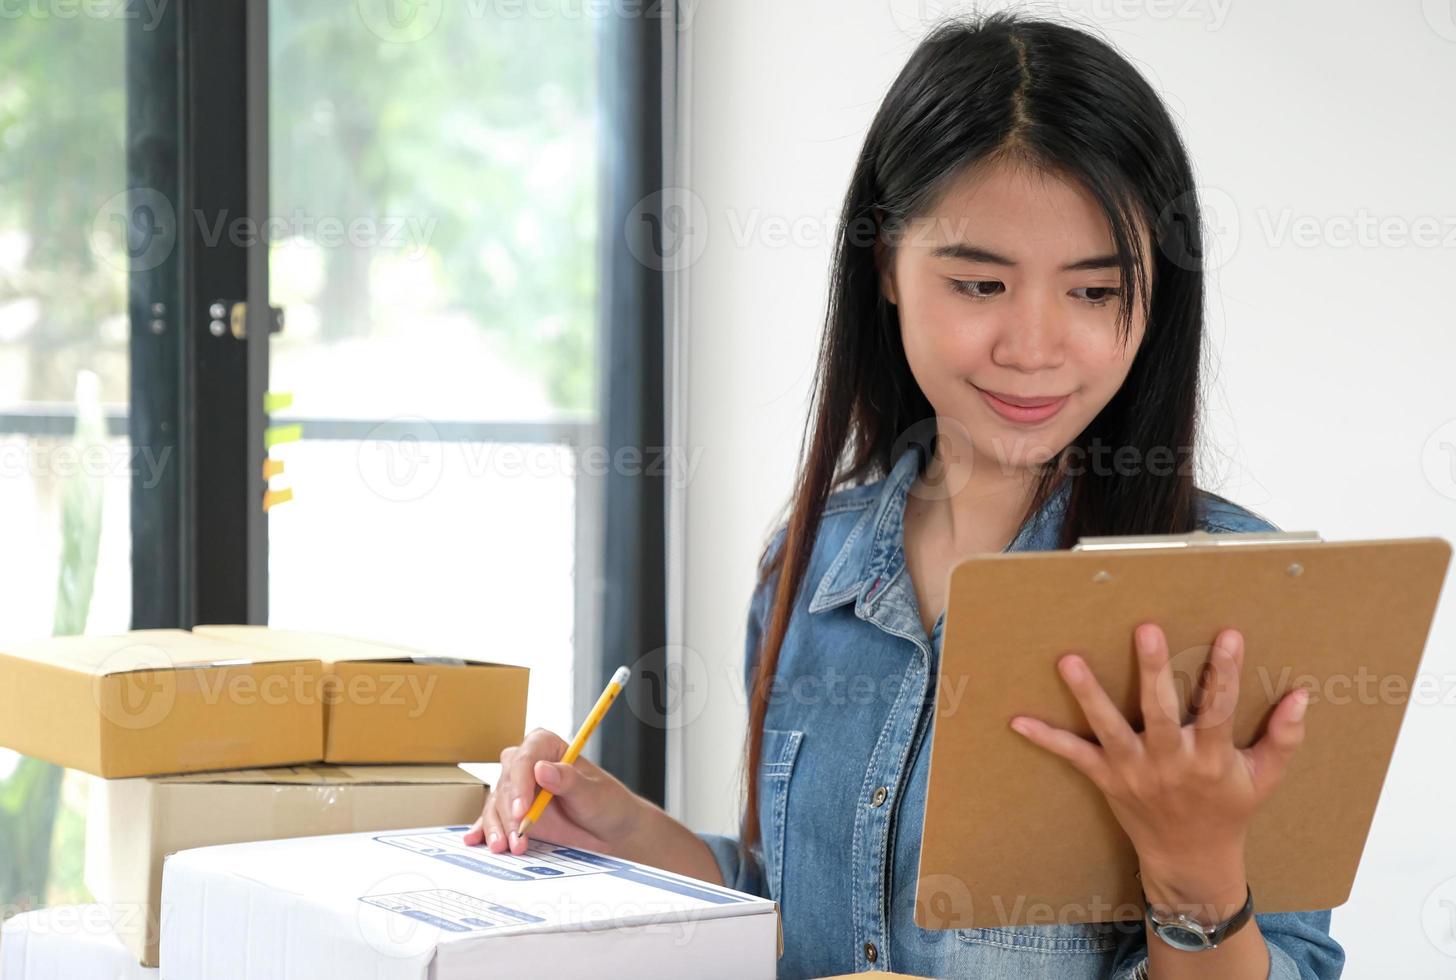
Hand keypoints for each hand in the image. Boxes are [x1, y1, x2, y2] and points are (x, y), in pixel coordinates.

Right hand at [462, 727, 647, 856]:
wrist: (608, 832)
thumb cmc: (605, 804)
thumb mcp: (593, 794)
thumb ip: (569, 781)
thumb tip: (542, 768)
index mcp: (546, 746)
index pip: (525, 758)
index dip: (520, 783)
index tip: (521, 809)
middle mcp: (527, 765)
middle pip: (507, 783)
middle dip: (508, 812)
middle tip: (517, 838)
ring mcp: (517, 789)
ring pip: (496, 803)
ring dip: (497, 826)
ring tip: (505, 848)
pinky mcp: (511, 812)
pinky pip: (492, 818)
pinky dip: (484, 829)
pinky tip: (475, 839)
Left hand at [1009, 623, 1309, 907]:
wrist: (1191, 861)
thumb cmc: (1229, 810)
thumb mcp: (1265, 779)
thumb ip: (1283, 737)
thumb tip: (1302, 695)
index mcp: (1212, 759)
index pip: (1221, 709)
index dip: (1225, 672)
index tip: (1229, 634)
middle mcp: (1171, 763)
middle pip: (1161, 711)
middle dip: (1153, 671)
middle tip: (1146, 629)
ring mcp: (1135, 771)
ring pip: (1110, 728)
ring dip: (1089, 694)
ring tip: (1068, 660)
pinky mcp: (1107, 780)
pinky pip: (1073, 757)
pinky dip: (1046, 739)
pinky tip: (1018, 720)